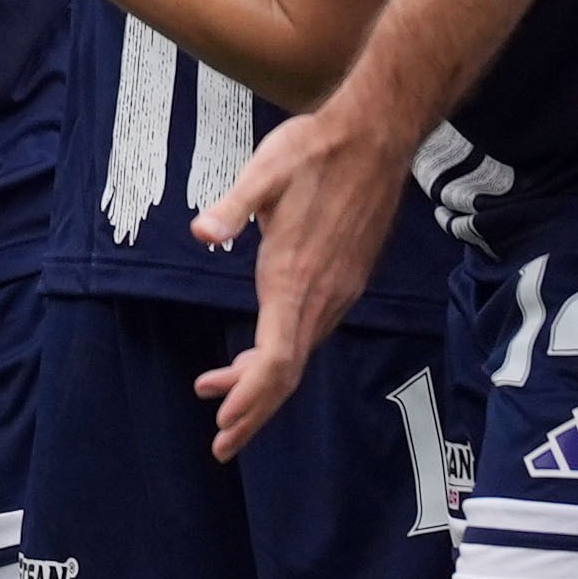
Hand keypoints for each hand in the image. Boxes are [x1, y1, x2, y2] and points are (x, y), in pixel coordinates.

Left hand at [187, 95, 414, 456]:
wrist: (377, 134)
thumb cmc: (315, 150)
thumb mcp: (265, 172)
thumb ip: (233, 207)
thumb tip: (201, 231)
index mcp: (297, 278)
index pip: (276, 359)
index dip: (250, 396)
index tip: (223, 422)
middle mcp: (323, 295)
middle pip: (287, 371)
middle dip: (252, 410)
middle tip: (220, 444)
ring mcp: (339, 289)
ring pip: (299, 354)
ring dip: (261, 383)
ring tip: (220, 397)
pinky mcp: (345, 278)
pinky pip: (310, 332)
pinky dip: (280, 355)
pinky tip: (257, 353)